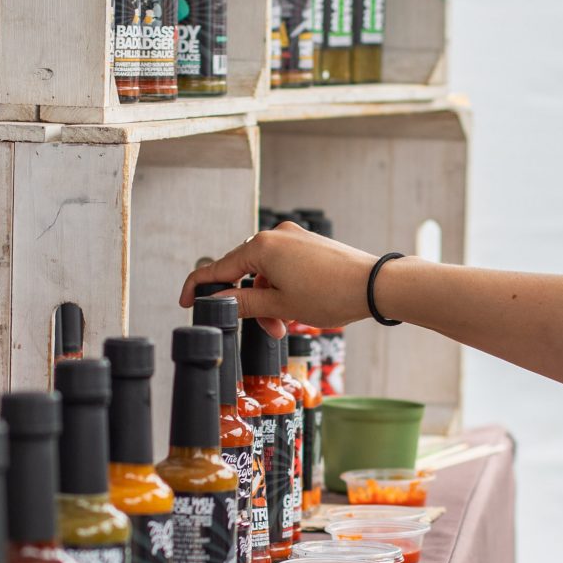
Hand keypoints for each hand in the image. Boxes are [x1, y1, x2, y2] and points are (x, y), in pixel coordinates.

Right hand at [179, 223, 380, 337]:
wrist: (375, 286)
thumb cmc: (331, 294)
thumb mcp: (280, 306)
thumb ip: (243, 303)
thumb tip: (218, 301)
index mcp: (261, 246)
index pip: (217, 268)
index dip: (198, 287)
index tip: (186, 301)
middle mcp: (276, 235)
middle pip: (245, 272)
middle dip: (252, 303)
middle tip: (269, 328)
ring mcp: (295, 237)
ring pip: (267, 272)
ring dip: (271, 300)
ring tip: (289, 322)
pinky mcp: (310, 244)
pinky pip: (285, 266)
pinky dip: (284, 288)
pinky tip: (299, 306)